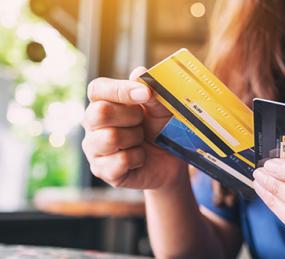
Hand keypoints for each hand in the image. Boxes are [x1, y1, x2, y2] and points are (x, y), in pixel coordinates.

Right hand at [82, 67, 186, 189]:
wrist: (170, 161)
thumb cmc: (161, 129)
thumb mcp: (162, 109)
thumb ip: (152, 92)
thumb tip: (140, 72)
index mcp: (104, 102)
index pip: (98, 89)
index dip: (121, 90)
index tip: (145, 94)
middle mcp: (93, 124)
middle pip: (99, 113)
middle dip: (131, 117)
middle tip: (143, 122)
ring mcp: (94, 148)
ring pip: (110, 138)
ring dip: (135, 139)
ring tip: (141, 141)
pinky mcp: (102, 170)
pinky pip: (119, 162)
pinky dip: (137, 158)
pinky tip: (140, 158)